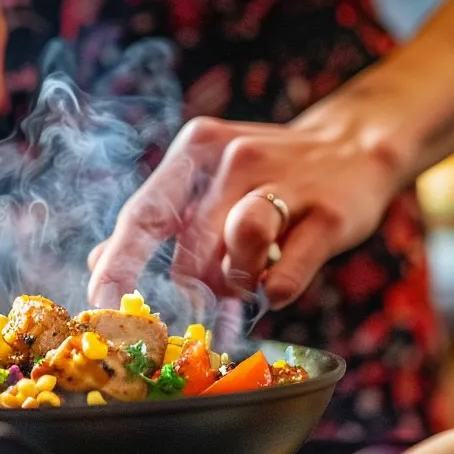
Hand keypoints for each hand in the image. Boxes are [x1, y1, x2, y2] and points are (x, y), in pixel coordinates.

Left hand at [87, 115, 401, 308]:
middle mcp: (237, 157)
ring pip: (240, 248)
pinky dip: (276, 291)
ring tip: (248, 277)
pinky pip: (287, 276)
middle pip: (191, 243)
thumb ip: (157, 219)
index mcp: (198, 148)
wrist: (357, 148)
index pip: (144, 212)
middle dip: (191, 287)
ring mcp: (287, 182)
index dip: (119, 263)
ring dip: (238, 280)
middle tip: (202, 304)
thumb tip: (96, 263)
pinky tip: (279, 280)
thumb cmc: (268, 175)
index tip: (100, 305)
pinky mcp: (330, 215)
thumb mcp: (208, 181)